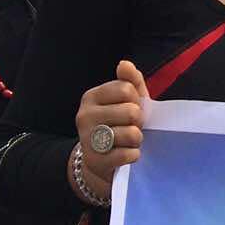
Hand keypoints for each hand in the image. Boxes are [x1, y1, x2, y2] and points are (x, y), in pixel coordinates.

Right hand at [75, 59, 147, 188]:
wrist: (101, 160)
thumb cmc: (118, 123)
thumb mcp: (127, 100)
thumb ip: (130, 80)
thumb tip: (125, 64)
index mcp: (91, 97)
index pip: (126, 89)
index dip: (137, 100)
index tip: (131, 108)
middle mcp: (85, 116)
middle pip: (131, 112)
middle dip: (139, 121)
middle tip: (132, 126)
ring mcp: (88, 139)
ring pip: (131, 133)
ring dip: (137, 139)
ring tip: (129, 140)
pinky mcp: (96, 161)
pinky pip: (128, 154)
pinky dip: (134, 154)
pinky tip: (127, 153)